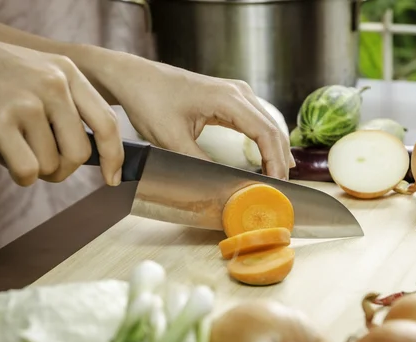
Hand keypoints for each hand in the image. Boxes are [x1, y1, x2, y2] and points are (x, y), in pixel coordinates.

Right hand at [0, 33, 122, 186]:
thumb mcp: (43, 72)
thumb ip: (70, 103)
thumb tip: (95, 151)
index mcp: (69, 74)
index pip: (107, 122)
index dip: (113, 156)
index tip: (112, 177)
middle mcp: (53, 86)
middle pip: (79, 153)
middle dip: (63, 169)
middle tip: (44, 165)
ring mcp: (27, 102)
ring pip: (51, 165)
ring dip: (35, 170)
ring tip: (14, 150)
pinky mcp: (0, 120)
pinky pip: (28, 170)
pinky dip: (20, 176)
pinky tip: (2, 157)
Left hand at [90, 53, 294, 179]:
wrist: (135, 78)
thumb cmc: (149, 101)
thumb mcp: (172, 139)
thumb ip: (199, 163)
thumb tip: (223, 185)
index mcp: (228, 98)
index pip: (266, 133)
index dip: (275, 161)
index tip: (276, 186)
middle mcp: (238, 92)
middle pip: (273, 129)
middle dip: (279, 160)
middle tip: (280, 189)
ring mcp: (236, 93)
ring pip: (267, 125)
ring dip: (275, 151)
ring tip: (277, 178)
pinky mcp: (230, 99)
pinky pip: (256, 121)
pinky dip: (264, 142)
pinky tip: (269, 158)